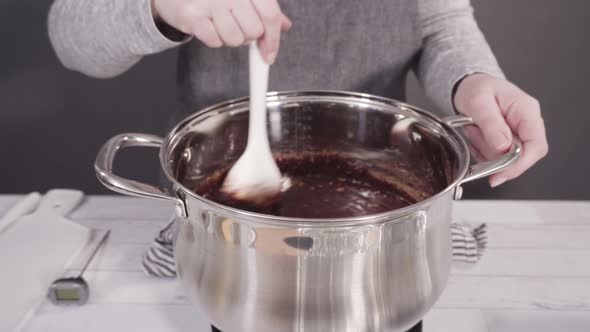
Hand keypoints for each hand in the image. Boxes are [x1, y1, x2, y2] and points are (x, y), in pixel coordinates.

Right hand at [151, 0, 291, 63]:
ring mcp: (211, 0)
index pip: (270, 14)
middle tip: (236, 27)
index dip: (273, 39)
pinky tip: (208, 26)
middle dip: (248, 37)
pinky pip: (215, 41)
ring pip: (236, 39)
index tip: (269, 55)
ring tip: (220, 24)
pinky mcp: (194, 15)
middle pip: (254, 31)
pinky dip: (214, 39)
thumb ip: (264, 9)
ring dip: (230, 39)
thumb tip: (285, 26)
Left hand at [454, 73, 547, 186]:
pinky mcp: (506, 142)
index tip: (500, 173)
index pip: (536, 146)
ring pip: (504, 159)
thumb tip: (504, 147)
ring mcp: (517, 134)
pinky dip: (480, 151)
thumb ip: (491, 124)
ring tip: (474, 129)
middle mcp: (526, 124)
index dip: (521, 163)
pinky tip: (475, 136)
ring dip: (484, 149)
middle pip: (521, 156)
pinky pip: (495, 158)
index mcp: (526, 111)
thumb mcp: (478, 102)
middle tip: (476, 133)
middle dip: (494, 154)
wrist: (469, 86)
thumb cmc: (476, 88)